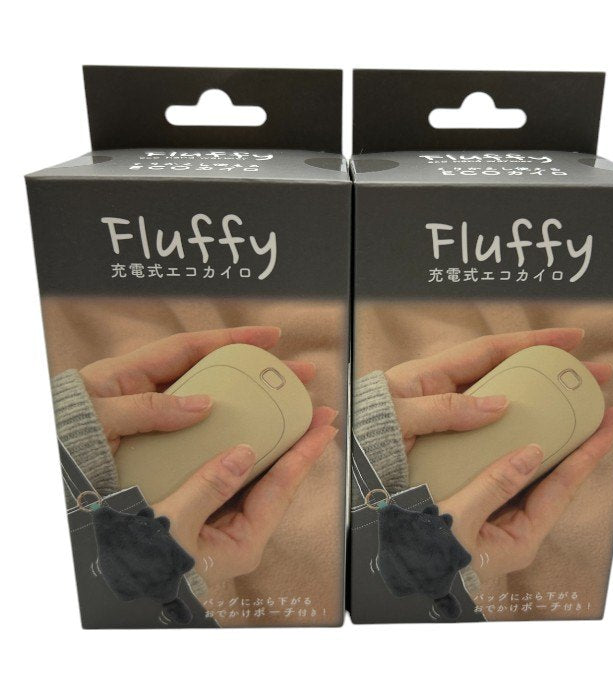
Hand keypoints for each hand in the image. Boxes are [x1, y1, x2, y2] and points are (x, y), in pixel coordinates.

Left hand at [79, 326, 315, 451]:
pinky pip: (196, 433)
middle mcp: (147, 391)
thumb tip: (202, 405)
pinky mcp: (157, 445)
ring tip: (283, 406)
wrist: (44, 474)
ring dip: (245, 402)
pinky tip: (244, 441)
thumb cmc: (62, 439)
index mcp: (129, 373)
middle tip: (294, 372)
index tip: (270, 337)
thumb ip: (148, 408)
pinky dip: (221, 433)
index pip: (191, 347)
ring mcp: (155, 418)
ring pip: (209, 402)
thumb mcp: (100, 417)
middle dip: (254, 370)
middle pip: (211, 373)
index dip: (231, 339)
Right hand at [152, 407, 337, 586]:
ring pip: (257, 480)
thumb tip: (244, 453)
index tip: (325, 426)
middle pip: (278, 483)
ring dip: (275, 449)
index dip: (304, 454)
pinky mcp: (209, 517)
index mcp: (242, 543)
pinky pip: (234, 481)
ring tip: (294, 420)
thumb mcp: (173, 523)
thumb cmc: (142, 560)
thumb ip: (209, 487)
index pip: (281, 489)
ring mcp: (226, 526)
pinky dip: (244, 456)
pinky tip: (249, 437)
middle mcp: (241, 535)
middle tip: (318, 416)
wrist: (113, 575)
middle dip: (298, 448)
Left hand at [384, 327, 612, 451]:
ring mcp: (450, 414)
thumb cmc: (362, 434)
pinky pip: (491, 429)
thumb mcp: (398, 417)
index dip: (531, 342)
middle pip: (507, 373)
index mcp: (430, 374)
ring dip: (539, 400)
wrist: (344, 463)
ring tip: (579, 405)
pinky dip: (516, 428)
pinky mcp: (452, 438)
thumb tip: (500, 404)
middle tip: (593, 373)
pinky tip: (540, 437)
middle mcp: (445, 389)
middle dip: (550, 370)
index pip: (491, 351)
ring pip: (504, 400)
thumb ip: (444, 409)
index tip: (572, 338)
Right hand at [438, 407, 612, 579]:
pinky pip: (510, 479)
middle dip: (581, 449)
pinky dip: (522, 455)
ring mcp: (501, 522)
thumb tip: (534, 452)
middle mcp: (517, 531)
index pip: (562, 489)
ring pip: (535, 479)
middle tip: (604, 417)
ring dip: (555, 450)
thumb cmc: (425, 552)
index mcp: (519, 539)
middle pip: (558, 483)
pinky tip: (523, 437)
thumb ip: (494, 485)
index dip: (588, 455)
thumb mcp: (458, 518)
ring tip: (575, 420)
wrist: (396, 569)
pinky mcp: (484, 512)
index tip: (612, 427)